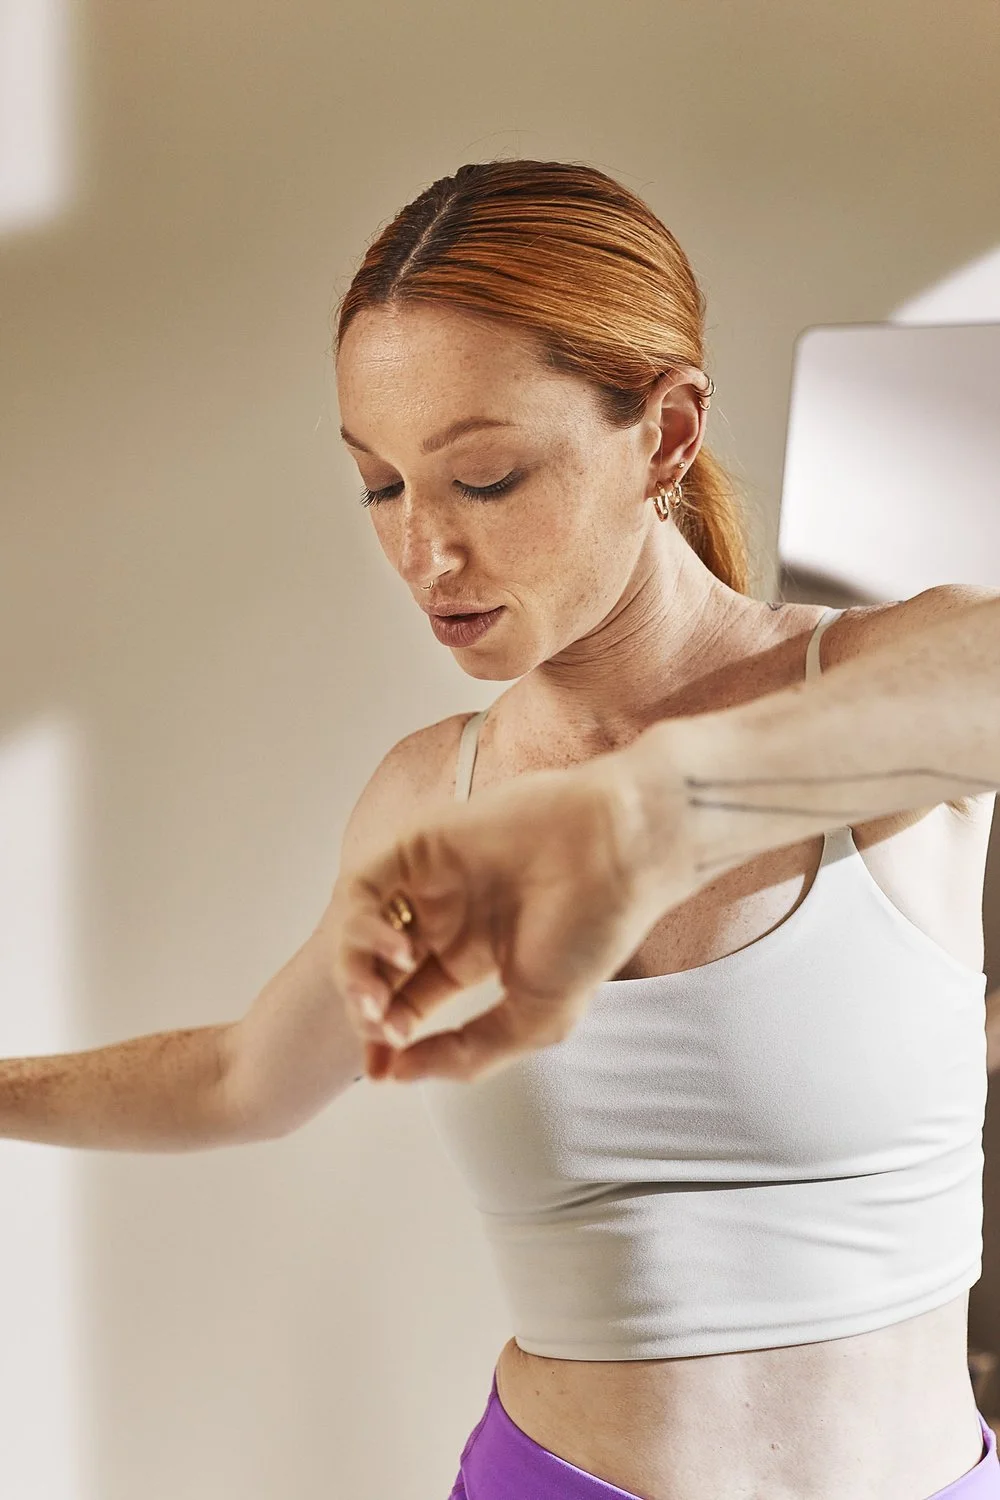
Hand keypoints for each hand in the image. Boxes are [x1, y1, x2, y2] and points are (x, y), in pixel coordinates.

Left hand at [326, 734, 696, 1082]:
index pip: (407, 1001)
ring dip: (357, 973)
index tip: (382, 1072)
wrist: (618, 855)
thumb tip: (399, 1073)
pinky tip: (400, 953)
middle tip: (379, 1038)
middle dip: (367, 1012)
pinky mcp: (420, 843)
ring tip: (380, 1002)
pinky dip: (363, 925)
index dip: (387, 1040)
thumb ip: (467, 1052)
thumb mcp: (535, 1019)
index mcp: (471, 954)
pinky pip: (364, 886)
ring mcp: (430, 879)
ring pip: (359, 930)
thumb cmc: (593, 927)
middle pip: (376, 970)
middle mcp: (444, 916)